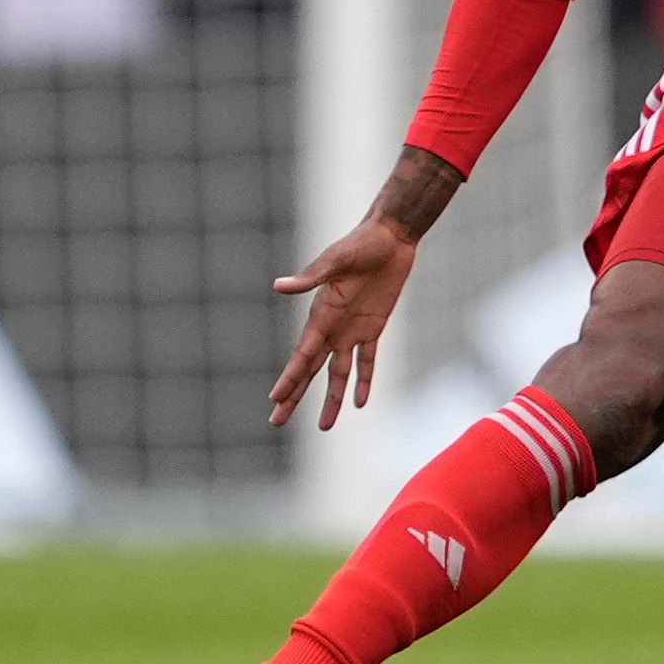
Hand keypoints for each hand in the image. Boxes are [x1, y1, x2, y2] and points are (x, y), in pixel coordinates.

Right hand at [266, 145, 458, 428]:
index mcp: (320, 315)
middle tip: (276, 422)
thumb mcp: (334, 260)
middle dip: (294, 396)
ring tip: (324, 427)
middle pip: (310, 371)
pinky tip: (360, 403)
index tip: (275, 400)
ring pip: (338, 373)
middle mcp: (332, 328)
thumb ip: (310, 277)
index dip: (289, 378)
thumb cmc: (359, 244)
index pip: (301, 355)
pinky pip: (367, 361)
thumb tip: (279, 286)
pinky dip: (365, 381)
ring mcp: (352, 330)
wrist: (389, 237)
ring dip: (332, 399)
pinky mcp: (374, 327)